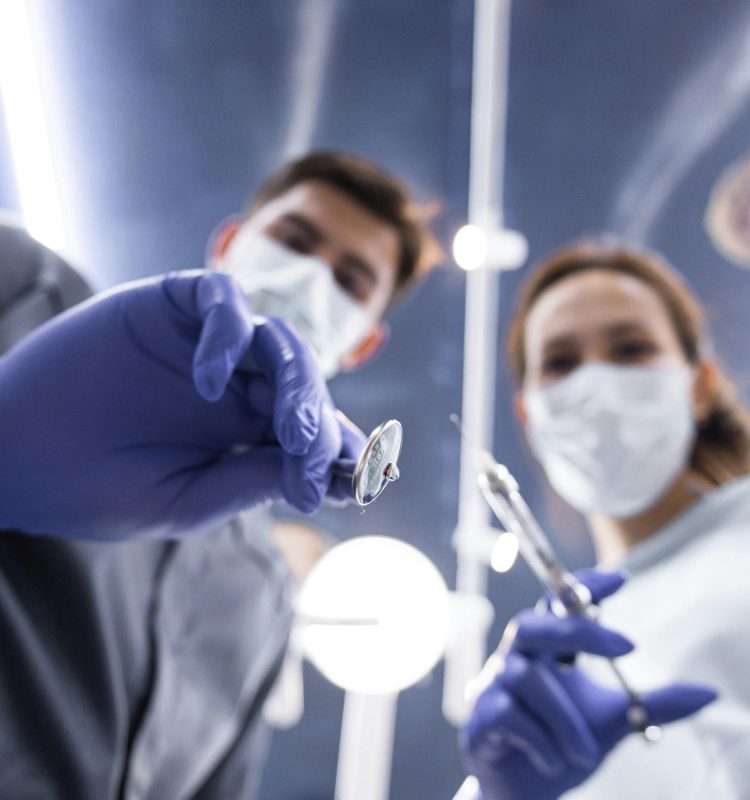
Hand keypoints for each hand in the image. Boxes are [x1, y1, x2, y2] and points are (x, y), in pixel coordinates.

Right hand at [0, 270, 364, 538]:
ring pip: (277, 339)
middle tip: (313, 453)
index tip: (361, 481)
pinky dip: (225, 331)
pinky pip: (218, 298)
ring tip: (292, 429)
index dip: (336, 452)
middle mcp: (236, 385)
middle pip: (303, 385)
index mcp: (245, 433)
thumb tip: (322, 474)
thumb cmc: (95, 489)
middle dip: (319, 420)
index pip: (309, 432)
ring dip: (296, 380)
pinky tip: (208, 382)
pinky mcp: (169, 306)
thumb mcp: (185, 500)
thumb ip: (251, 480)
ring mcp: (206, 344)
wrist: (14, 459)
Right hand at [460, 570, 716, 799]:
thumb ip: (656, 703)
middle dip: (579, 629)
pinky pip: (513, 717)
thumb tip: (709, 692)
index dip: (584, 587)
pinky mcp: (483, 717)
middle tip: (628, 645)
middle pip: (534, 624)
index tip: (622, 578)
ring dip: (568, 720)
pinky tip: (553, 760)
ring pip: (531, 681)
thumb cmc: (564, 740)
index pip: (559, 604)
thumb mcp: (617, 719)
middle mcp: (518, 657)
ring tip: (586, 751)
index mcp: (548, 648)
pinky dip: (543, 743)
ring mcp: (495, 684)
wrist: (527, 790)